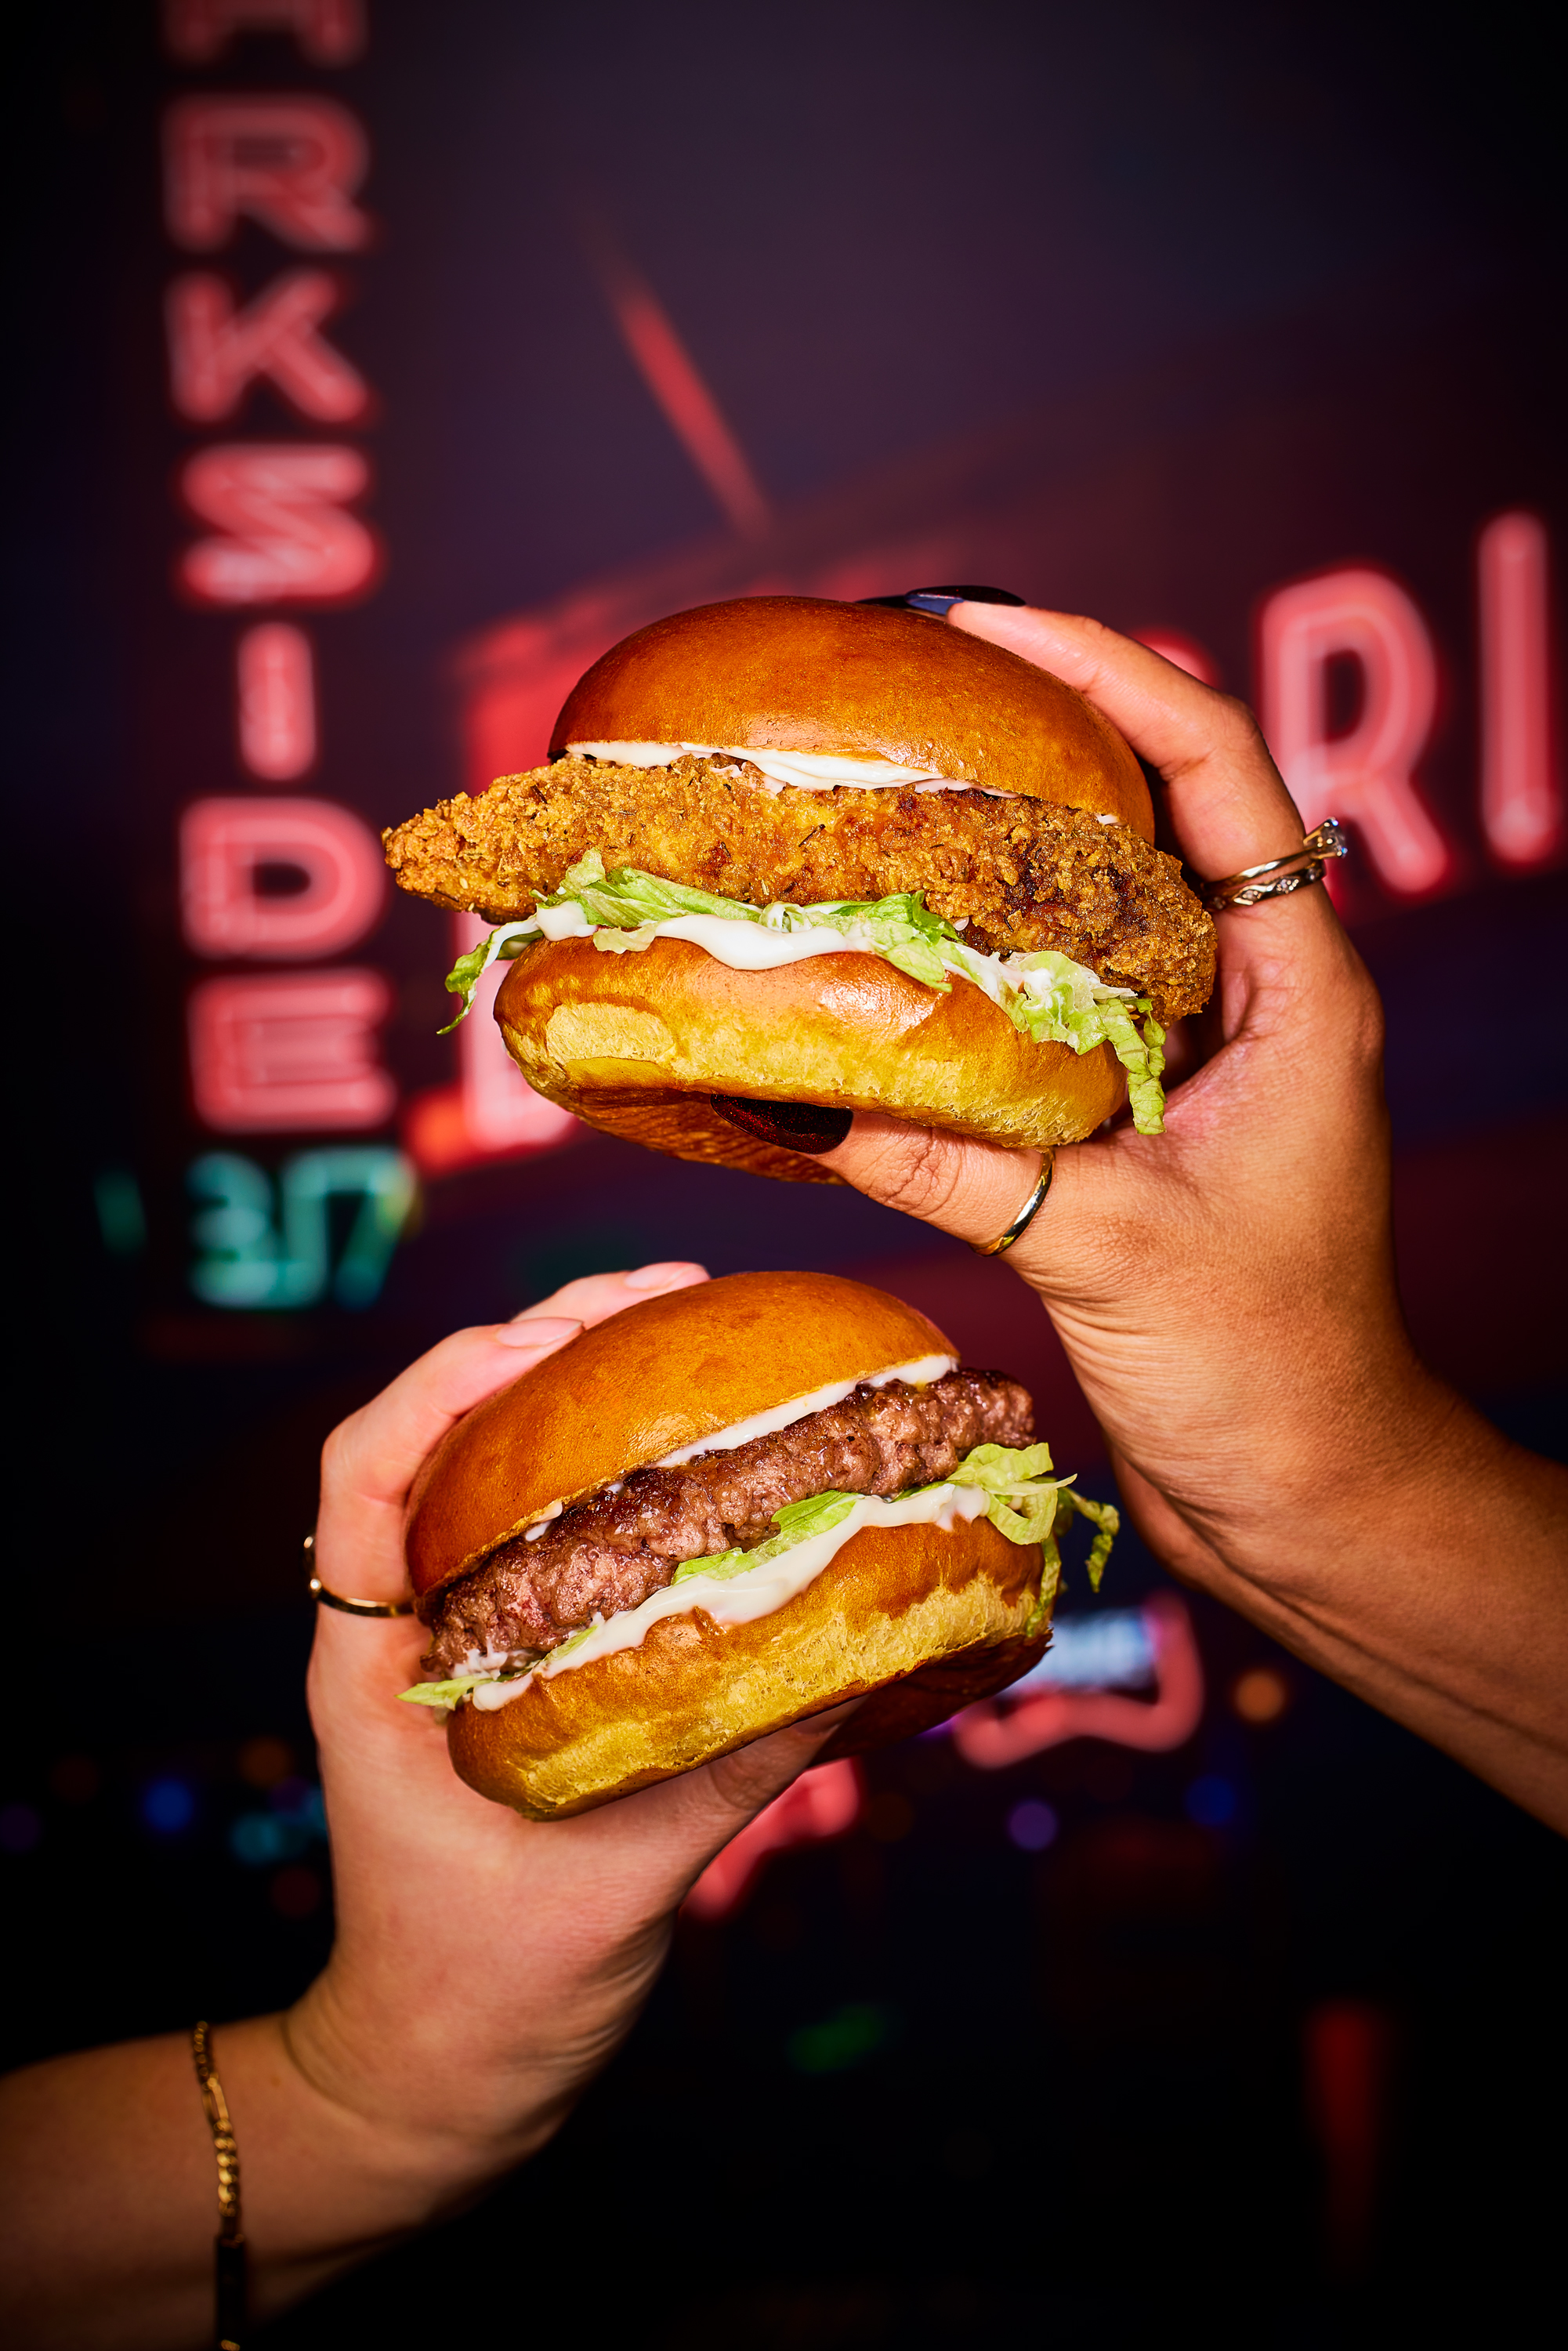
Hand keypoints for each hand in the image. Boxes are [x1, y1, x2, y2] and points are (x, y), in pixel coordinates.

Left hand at [291, 1261, 851, 2193]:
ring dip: (583, 1391)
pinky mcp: (510, 1672)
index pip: (365, 1470)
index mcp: (373, 1666)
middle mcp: (402, 1633)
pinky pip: (552, 1538)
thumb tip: (856, 1656)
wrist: (438, 2084)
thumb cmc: (487, 1997)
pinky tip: (706, 1463)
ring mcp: (452, 1647)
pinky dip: (618, 1478)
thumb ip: (730, 1772)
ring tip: (694, 1332)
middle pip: (440, 1435)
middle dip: (544, 1343)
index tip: (560, 1337)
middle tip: (673, 1292)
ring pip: (495, 1471)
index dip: (448, 1377)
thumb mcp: (620, 1885)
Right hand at [820, 605, 1567, 1831]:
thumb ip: (968, 1172)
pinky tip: (884, 963)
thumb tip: (812, 1098)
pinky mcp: (1143, 1121)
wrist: (1306, 1491)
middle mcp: (1256, 998)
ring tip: (882, 796)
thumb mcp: (1113, 1255)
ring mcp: (1201, 1056)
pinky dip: (975, 970)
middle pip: (1154, 808)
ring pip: (1096, 905)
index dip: (1115, 673)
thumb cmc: (1267, 1373)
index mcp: (1300, 987)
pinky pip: (1052, 1006)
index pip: (1218, 771)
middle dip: (1041, 733)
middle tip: (909, 690)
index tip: (993, 624)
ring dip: (1002, 848)